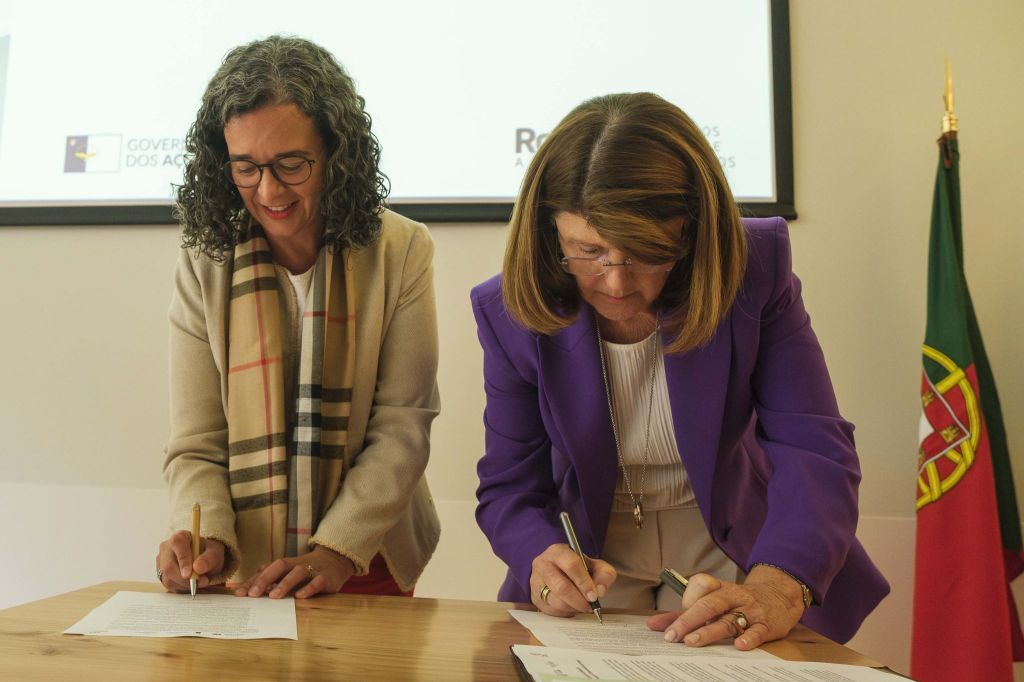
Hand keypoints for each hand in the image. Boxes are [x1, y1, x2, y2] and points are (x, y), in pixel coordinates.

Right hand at [156, 532, 224, 592]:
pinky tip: (191, 583)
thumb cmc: (208, 554)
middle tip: (202, 581)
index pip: (177, 544)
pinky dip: (182, 588)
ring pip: (168, 578)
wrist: (204, 561)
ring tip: (200, 581)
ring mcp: (161, 561)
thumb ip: (209, 558)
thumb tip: (198, 567)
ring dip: (185, 585)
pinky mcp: (161, 574)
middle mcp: (166, 547)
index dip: (183, 560)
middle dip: (185, 579)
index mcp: (181, 536)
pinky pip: (168, 585)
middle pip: (169, 566)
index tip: (189, 574)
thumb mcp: (215, 553)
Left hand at [234, 546, 354, 598]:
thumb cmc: (304, 571)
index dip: (252, 581)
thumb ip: (268, 581)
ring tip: (274, 596)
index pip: (265, 570)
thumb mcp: (286, 574)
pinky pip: (317, 581)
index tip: (238, 593)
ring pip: (297, 573)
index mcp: (285, 565)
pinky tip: (300, 596)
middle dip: (265, 579)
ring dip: (285, 583)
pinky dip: (308, 588)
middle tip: (253, 594)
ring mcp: (311, 570)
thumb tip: (242, 591)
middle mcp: (296, 565)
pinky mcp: (325, 577)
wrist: (334, 561)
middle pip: (279, 566)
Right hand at [529, 543, 615, 616]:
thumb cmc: (577, 568)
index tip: (594, 596)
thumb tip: (600, 591)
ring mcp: (535, 581)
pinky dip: (565, 612)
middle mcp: (542, 564)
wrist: (557, 570)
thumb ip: (604, 574)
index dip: (584, 582)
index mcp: (558, 551)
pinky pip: (551, 610)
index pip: (571, 565)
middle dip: (579, 600)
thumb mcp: (594, 565)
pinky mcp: (534, 597)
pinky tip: (572, 607)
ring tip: (582, 606)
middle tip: (590, 606)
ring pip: (555, 601)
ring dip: (573, 608)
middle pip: (561, 586)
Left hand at [646, 565, 805, 649]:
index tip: (666, 625)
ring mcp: (749, 610)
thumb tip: (652, 625)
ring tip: (692, 641)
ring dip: (710, 631)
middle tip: (672, 636)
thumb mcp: (713, 600)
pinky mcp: (766, 624)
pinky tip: (739, 646)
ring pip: (728, 620)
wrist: (778, 594)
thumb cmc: (738, 600)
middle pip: (708, 605)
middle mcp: (732, 597)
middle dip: (688, 620)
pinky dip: (748, 638)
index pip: (697, 589)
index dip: (682, 604)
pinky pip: (757, 630)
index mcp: (717, 588)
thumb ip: (683, 612)